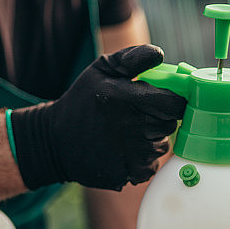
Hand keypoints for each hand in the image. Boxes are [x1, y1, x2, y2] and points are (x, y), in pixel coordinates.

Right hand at [10, 45, 185, 190]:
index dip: (172, 101)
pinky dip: (142, 160)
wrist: (55, 143)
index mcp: (124, 98)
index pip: (175, 103)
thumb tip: (160, 54)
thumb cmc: (83, 101)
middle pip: (171, 124)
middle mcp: (129, 127)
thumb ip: (133, 58)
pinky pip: (151, 166)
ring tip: (127, 133)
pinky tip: (123, 151)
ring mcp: (130, 155)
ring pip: (161, 146)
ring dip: (151, 139)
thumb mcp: (101, 70)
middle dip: (160, 118)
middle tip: (140, 115)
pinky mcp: (128, 174)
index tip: (162, 100)